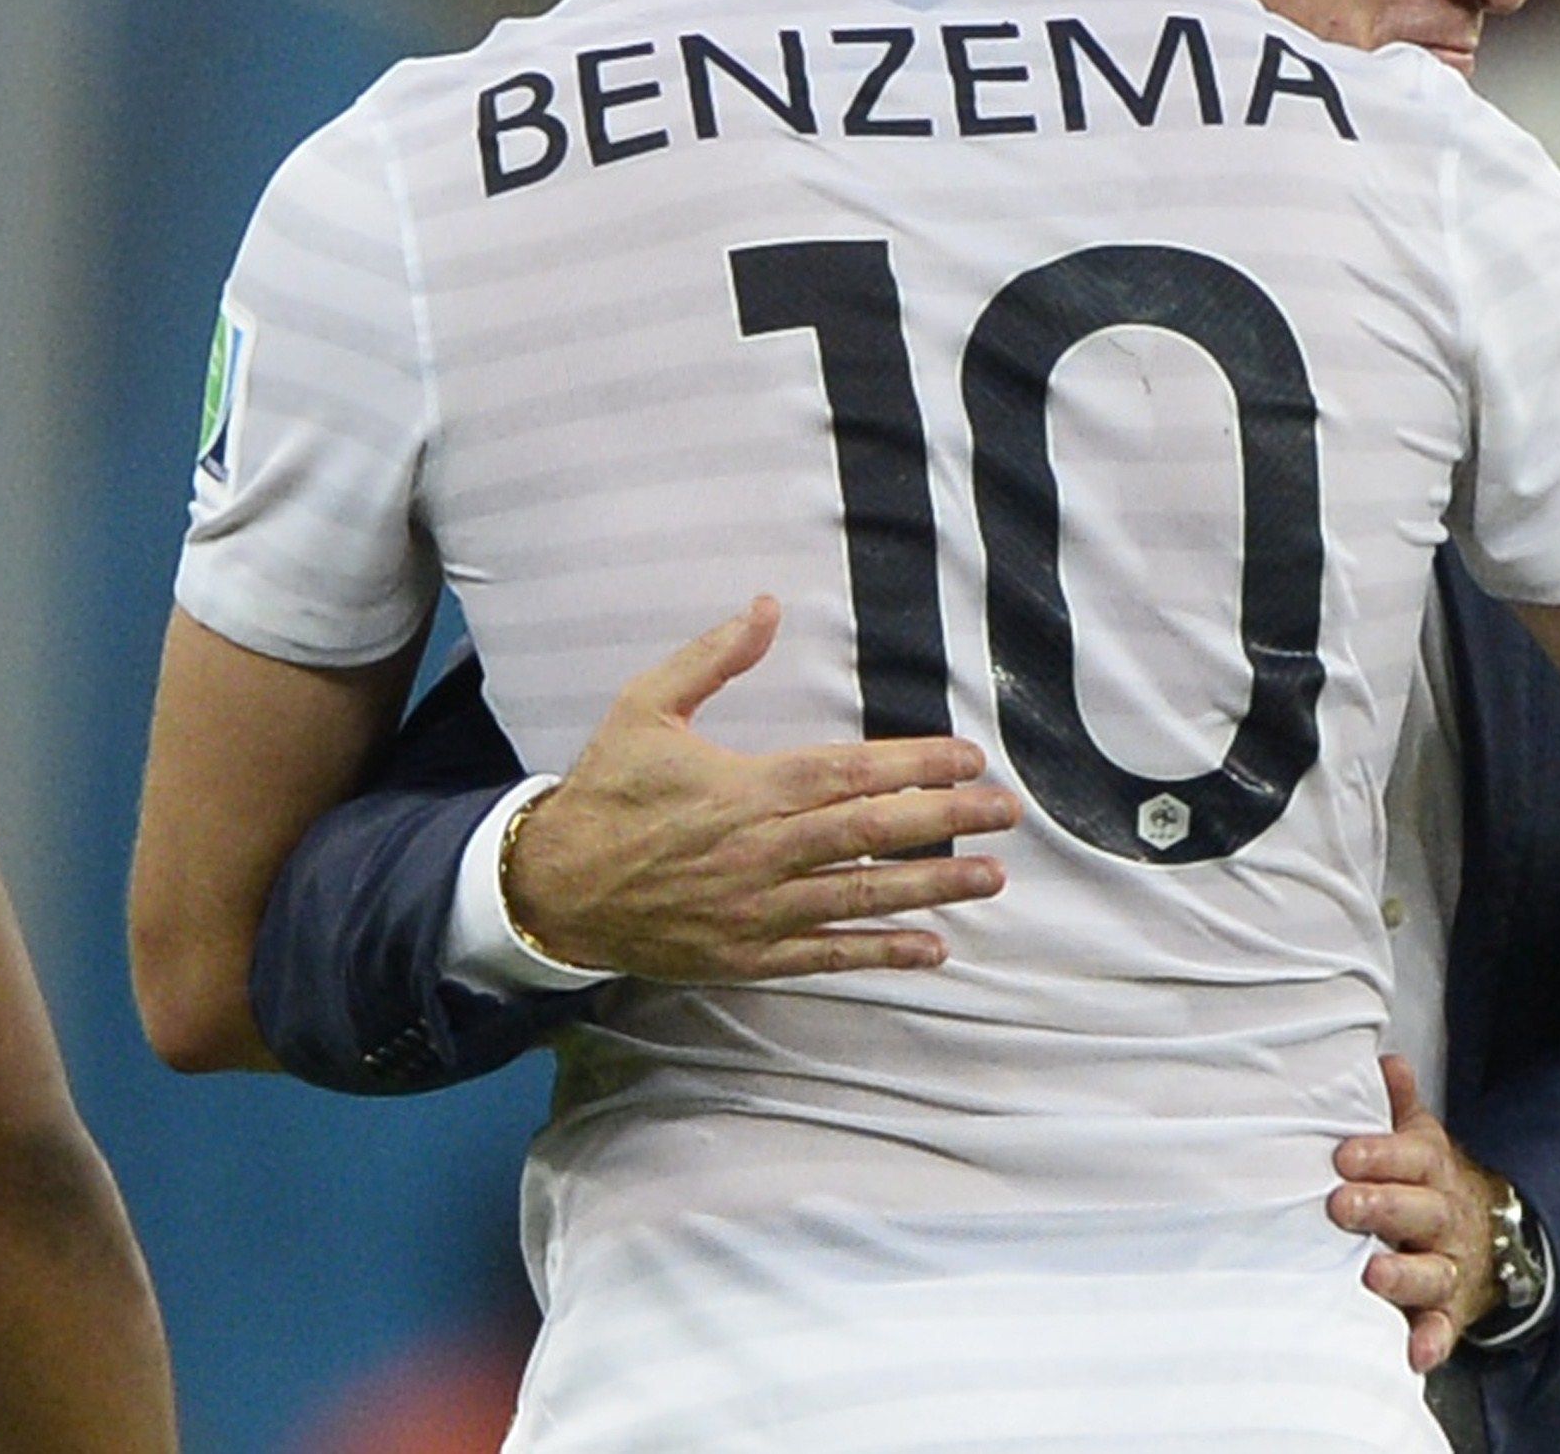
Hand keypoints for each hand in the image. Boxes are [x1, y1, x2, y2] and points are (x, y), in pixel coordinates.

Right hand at [503, 597, 1019, 981]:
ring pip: (863, 895)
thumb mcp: (646, 707)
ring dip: (933, 888)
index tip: (971, 759)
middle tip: (1008, 813)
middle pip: (875, 832)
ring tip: (992, 877)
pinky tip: (932, 949)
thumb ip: (714, 658)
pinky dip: (882, 954)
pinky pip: (827, 955)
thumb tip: (768, 604)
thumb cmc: (605, 791)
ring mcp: (761, 908)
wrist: (550, 887)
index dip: (919, 765)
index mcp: (751, 787)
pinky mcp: (749, 954)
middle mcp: (766, 850)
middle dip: (949, 821)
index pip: (854, 772)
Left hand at [1329, 1054, 1509, 1371]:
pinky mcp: (1451, 1311)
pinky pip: (1445, 1328)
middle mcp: (1443, 1216)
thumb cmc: (1429, 1185)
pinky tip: (1414, 1353)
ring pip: (1433, 1269)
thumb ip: (1399, 1106)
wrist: (1491, 1239)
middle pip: (1420, 1209)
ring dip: (1404, 1273)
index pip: (1411, 1156)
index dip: (1380, 1154)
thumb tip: (1386, 1062)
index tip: (1344, 1156)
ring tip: (1372, 1274)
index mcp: (1433, 1170)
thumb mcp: (1420, 1140)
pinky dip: (1432, 1341)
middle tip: (1340, 1204)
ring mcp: (1449, 1265)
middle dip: (1382, 1206)